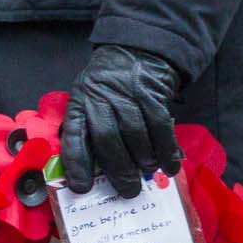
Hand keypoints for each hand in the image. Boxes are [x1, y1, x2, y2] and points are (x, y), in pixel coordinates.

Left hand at [61, 45, 182, 196]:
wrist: (136, 51)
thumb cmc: (110, 86)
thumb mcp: (91, 99)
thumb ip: (92, 130)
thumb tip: (97, 173)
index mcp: (80, 100)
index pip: (74, 134)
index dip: (77, 163)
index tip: (81, 188)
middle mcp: (100, 96)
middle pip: (107, 138)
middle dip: (118, 170)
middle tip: (128, 191)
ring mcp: (127, 93)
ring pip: (135, 135)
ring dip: (143, 160)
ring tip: (147, 171)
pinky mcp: (152, 93)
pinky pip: (160, 128)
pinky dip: (166, 151)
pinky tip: (169, 165)